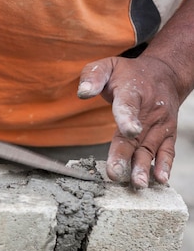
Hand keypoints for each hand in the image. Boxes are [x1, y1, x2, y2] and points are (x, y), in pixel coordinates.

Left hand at [78, 55, 183, 188]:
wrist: (165, 74)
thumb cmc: (128, 74)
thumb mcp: (107, 66)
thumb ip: (92, 76)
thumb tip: (82, 92)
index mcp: (132, 92)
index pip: (128, 106)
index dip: (128, 118)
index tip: (130, 131)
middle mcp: (149, 111)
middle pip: (136, 136)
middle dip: (126, 156)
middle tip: (117, 174)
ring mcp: (160, 124)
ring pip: (150, 148)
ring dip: (144, 168)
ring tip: (137, 184)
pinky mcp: (166, 134)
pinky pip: (167, 151)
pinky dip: (164, 166)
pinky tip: (160, 180)